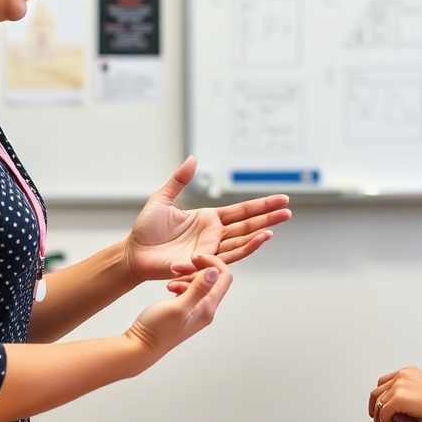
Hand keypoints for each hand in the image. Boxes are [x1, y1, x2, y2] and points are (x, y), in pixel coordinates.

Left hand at [125, 156, 290, 284]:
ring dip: (259, 235)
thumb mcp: (162, 199)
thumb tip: (193, 159)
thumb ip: (179, 180)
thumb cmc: (145, 230)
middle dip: (268, 218)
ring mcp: (210, 249)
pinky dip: (244, 248)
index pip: (241, 211)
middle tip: (288, 211)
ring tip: (275, 227)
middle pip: (247, 225)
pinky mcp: (203, 262)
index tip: (281, 199)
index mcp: (208, 219)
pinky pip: (227, 256)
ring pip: (241, 242)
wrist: (133, 253)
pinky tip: (257, 240)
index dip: (261, 205)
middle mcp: (213, 235)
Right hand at [125, 255, 230, 363]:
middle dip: (196, 268)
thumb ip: (198, 289)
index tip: (195, 258)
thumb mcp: (178, 306)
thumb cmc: (156, 330)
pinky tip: (170, 288)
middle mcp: (206, 309)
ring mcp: (196, 310)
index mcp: (208, 308)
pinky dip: (181, 284)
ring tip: (171, 282)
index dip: (213, 263)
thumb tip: (215, 272)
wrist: (141, 346)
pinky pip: (190, 290)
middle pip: (213, 279)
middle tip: (178, 267)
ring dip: (187, 276)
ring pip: (200, 284)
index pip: (224, 277)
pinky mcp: (185, 310)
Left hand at [369, 366, 421, 421]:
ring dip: (379, 416)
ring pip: (379, 402)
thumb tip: (400, 404)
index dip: (380, 395)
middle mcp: (401, 376)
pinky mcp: (398, 398)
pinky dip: (385, 421)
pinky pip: (384, 412)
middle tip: (376, 417)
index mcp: (406, 372)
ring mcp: (398, 385)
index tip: (379, 406)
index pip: (384, 381)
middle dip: (375, 406)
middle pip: (377, 390)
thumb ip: (411, 391)